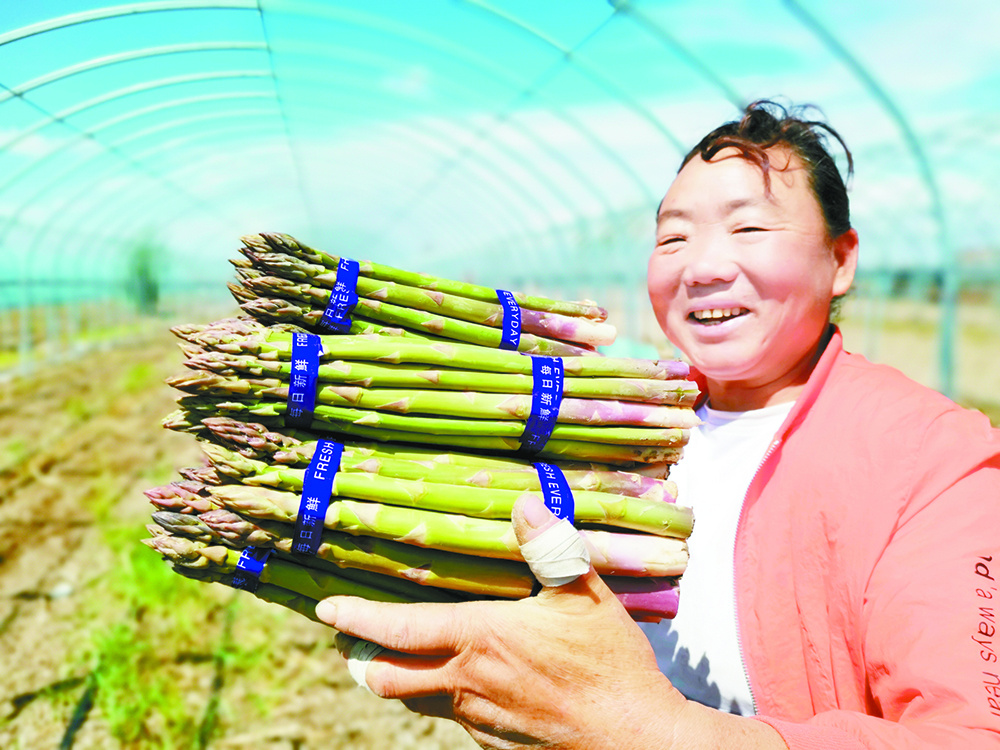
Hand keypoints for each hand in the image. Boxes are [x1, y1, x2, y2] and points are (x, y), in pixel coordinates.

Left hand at [315, 494, 691, 748]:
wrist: (635, 741)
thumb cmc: (610, 666)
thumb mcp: (584, 595)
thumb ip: (549, 548)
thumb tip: (523, 503)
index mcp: (480, 640)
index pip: (399, 630)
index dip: (358, 619)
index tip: (327, 610)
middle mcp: (468, 683)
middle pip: (388, 678)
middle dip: (362, 658)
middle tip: (349, 639)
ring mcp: (479, 719)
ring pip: (418, 700)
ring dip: (399, 678)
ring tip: (396, 656)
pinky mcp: (495, 742)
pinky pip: (456, 715)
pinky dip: (445, 694)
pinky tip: (467, 678)